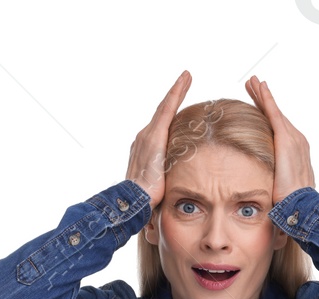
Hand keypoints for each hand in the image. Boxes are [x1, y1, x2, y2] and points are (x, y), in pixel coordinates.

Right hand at [125, 71, 191, 207]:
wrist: (132, 202)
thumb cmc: (145, 200)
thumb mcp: (159, 185)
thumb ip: (165, 178)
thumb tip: (173, 187)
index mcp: (145, 149)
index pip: (161, 125)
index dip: (169, 110)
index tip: (178, 99)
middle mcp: (143, 138)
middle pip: (162, 112)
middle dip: (173, 95)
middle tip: (185, 79)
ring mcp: (147, 135)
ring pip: (164, 107)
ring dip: (176, 90)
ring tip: (186, 77)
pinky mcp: (154, 136)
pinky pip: (167, 109)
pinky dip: (176, 94)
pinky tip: (184, 81)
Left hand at [246, 76, 313, 204]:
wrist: (301, 205)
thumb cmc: (288, 203)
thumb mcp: (277, 187)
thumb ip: (270, 179)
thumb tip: (257, 189)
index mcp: (292, 150)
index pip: (276, 126)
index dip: (265, 112)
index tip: (256, 100)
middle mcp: (296, 140)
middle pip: (275, 114)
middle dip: (263, 98)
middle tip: (252, 83)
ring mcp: (292, 138)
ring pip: (273, 111)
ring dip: (263, 94)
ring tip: (252, 82)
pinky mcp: (286, 139)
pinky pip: (273, 114)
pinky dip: (266, 99)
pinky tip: (259, 87)